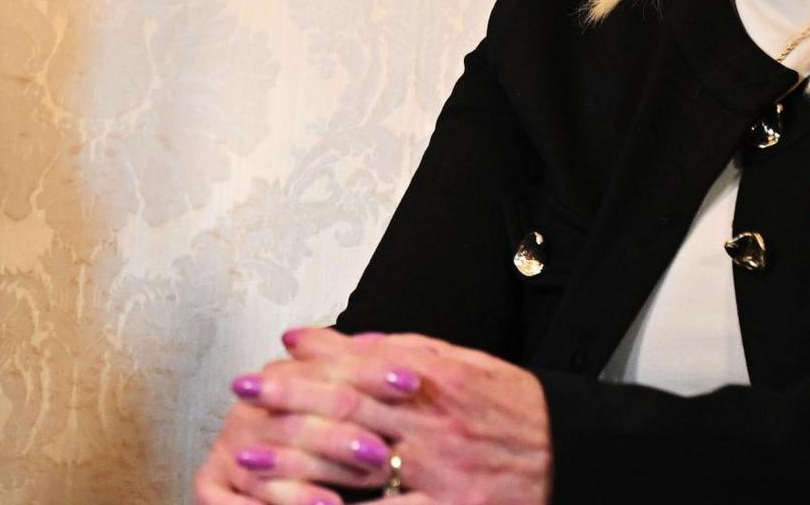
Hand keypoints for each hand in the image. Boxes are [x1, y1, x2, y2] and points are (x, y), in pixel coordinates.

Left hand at [200, 327, 551, 504]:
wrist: (569, 453)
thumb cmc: (505, 407)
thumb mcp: (448, 360)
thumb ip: (378, 349)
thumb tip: (307, 336)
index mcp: (430, 379)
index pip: (350, 372)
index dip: (297, 376)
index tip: (256, 377)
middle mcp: (432, 422)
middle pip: (345, 412)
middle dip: (286, 410)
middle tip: (240, 411)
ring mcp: (440, 473)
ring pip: (358, 466)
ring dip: (296, 466)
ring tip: (250, 464)